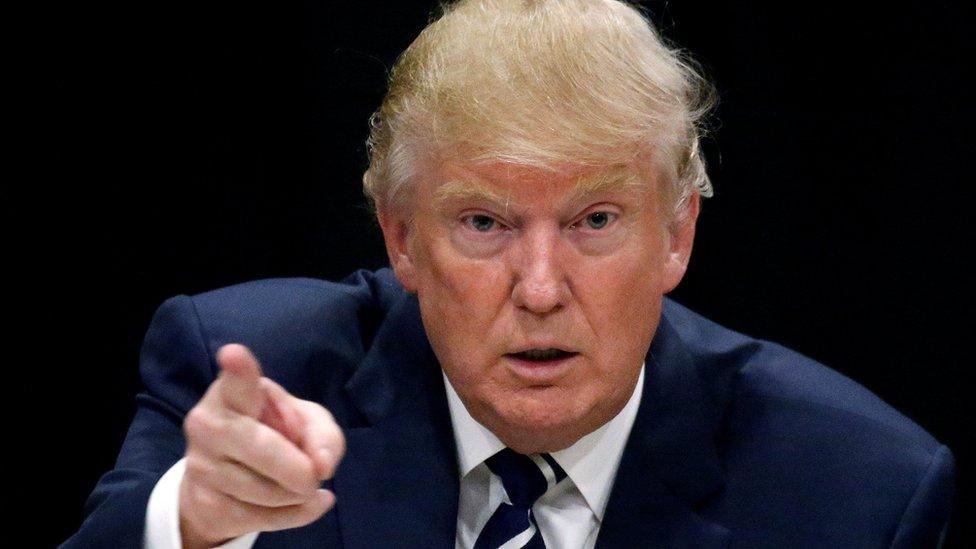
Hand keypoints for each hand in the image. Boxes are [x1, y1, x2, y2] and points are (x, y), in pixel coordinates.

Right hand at [178, 344, 345, 548]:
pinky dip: (296, 514)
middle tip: (313, 475)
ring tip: (299, 482)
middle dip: (298, 468)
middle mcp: (208, 424)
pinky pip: (264, 519)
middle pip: (263, 448)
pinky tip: (304, 502)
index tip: (234, 354)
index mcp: (233, 392)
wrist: (225, 476)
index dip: (239, 369)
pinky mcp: (205, 503)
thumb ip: (323, 436)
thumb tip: (322, 467)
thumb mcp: (306, 422)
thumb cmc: (272, 432)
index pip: (237, 381)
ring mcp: (201, 466)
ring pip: (267, 491)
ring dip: (298, 494)